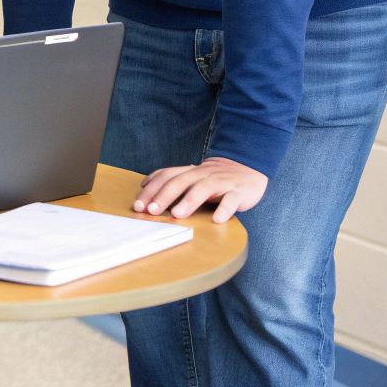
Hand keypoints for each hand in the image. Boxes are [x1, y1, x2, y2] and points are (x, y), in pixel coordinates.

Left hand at [134, 157, 267, 222]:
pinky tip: (217, 219)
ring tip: (177, 214)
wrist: (248, 167)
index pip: (166, 176)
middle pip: (181, 182)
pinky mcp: (239, 192)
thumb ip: (171, 179)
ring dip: (189, 201)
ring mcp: (221, 182)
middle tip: (151, 210)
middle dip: (164, 196)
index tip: (138, 204)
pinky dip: (225, 209)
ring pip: (204, 189)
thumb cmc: (214, 177)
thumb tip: (144, 184)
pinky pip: (232, 200)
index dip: (151, 190)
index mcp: (190, 171)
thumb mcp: (192, 175)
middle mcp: (203, 174)